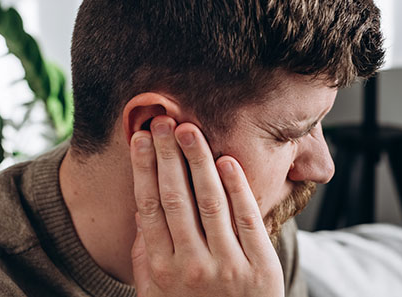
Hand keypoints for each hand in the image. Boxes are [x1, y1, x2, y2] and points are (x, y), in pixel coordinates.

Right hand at [129, 116, 283, 296]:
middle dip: (167, 155)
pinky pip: (247, 219)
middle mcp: (191, 265)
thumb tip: (142, 209)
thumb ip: (146, 254)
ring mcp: (228, 266)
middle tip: (163, 122)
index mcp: (161, 269)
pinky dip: (237, 188)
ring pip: (210, 202)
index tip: (141, 139)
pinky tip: (226, 161)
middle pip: (175, 197)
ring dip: (198, 161)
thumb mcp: (155, 291)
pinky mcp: (260, 267)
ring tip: (189, 130)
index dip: (144, 169)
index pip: (149, 207)